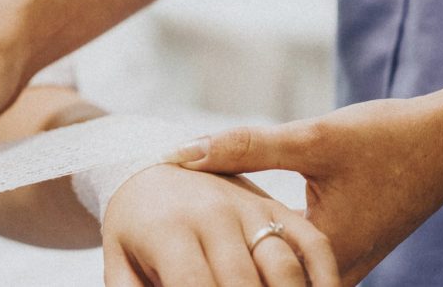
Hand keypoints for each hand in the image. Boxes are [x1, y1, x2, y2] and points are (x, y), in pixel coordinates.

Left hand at [101, 164, 338, 286]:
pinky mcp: (277, 206)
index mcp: (171, 230)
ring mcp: (250, 208)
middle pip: (244, 285)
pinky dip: (326, 279)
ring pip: (285, 269)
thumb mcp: (117, 261)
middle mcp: (214, 215)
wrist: (150, 167)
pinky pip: (313, 245)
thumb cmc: (132, 226)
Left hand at [170, 98, 442, 284]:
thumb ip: (244, 148)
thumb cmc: (386, 138)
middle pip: (262, 283)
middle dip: (221, 266)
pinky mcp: (346, 250)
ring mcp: (344, 266)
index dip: (203, 268)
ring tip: (191, 236)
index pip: (247, 279)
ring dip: (242, 258)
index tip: (163, 253)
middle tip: (171, 246)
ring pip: (279, 276)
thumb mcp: (311, 138)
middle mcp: (334, 273)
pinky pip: (296, 262)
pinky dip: (267, 246)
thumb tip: (180, 153)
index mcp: (324, 255)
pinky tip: (235, 222)